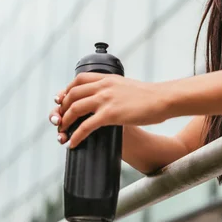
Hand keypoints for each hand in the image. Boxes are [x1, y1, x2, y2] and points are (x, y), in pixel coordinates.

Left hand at [48, 73, 170, 147]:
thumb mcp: (127, 86)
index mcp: (107, 78)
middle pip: (72, 94)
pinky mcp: (110, 114)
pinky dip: (76, 135)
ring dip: (65, 122)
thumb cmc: (149, 96)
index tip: (62, 100)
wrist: (162, 99)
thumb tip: (107, 97)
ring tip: (62, 133)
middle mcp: (103, 86)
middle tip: (59, 120)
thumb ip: (114, 89)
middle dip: (62, 108)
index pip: (79, 80)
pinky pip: (86, 126)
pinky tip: (73, 143)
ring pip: (75, 109)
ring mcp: (106, 99)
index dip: (66, 90)